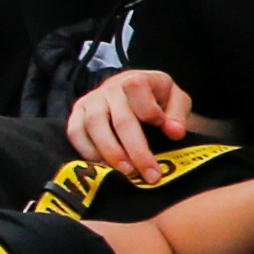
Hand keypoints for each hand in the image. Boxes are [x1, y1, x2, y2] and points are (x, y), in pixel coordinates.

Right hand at [70, 68, 197, 181]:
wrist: (134, 92)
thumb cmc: (158, 99)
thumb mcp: (176, 100)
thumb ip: (178, 114)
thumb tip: (174, 132)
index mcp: (137, 79)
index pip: (137, 89)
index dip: (149, 111)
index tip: (162, 128)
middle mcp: (110, 87)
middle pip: (120, 119)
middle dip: (136, 150)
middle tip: (149, 175)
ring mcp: (91, 100)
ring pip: (94, 125)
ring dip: (110, 152)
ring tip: (127, 172)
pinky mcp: (78, 113)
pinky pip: (75, 132)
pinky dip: (87, 151)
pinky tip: (104, 166)